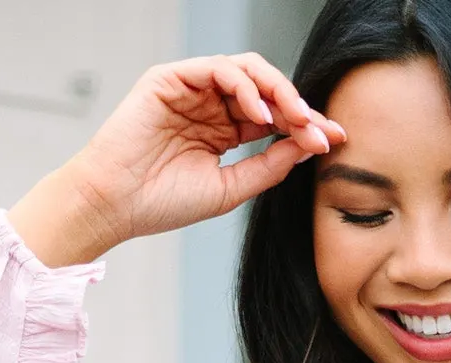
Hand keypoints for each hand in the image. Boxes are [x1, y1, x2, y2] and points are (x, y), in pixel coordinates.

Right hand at [9, 55, 342, 267]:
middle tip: (320, 128)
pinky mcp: (172, 78)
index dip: (305, 126)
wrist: (116, 205)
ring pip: (247, 71)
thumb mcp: (230, 189)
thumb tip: (309, 145)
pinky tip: (259, 112)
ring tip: (294, 118)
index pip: (273, 118)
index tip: (335, 140)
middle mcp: (211, 106)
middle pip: (266, 90)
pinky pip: (218, 69)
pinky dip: (244, 86)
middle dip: (298, 106)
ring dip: (277, 92)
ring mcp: (192, 89)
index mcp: (224, 131)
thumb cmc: (163, 202)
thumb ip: (268, 166)